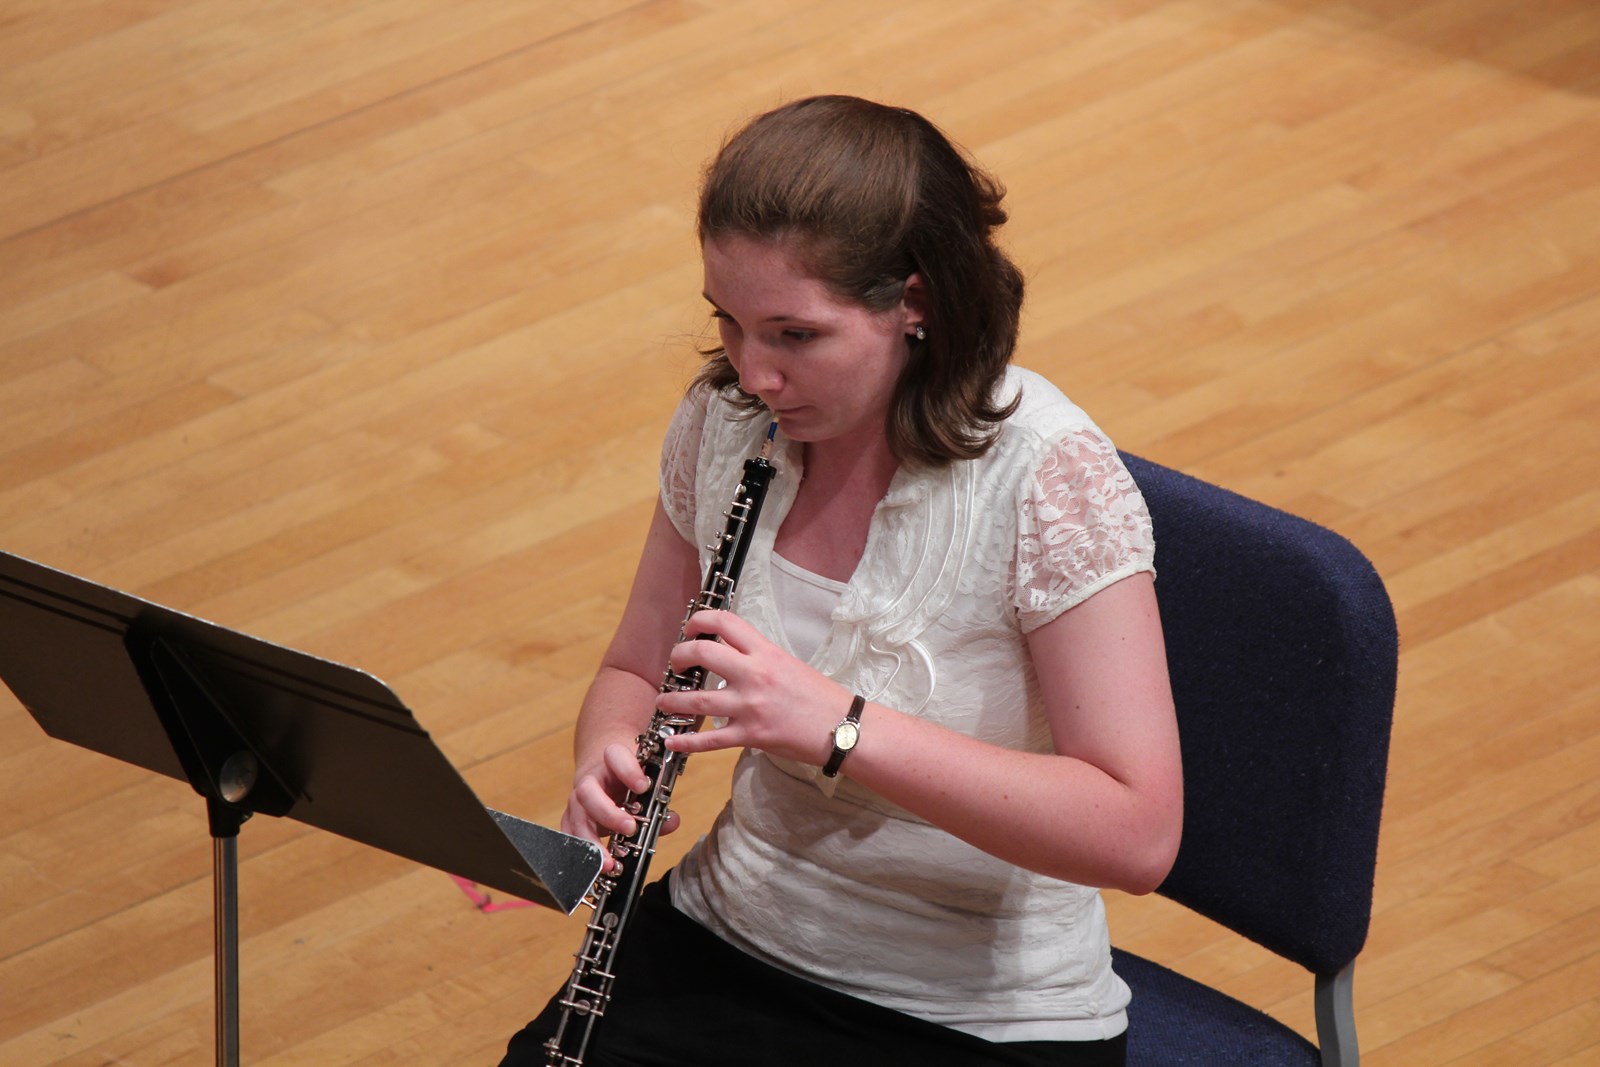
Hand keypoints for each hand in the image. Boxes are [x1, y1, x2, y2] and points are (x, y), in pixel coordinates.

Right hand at [563, 740, 680, 873]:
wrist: (603, 775)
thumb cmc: (627, 780)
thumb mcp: (645, 782)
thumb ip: (659, 802)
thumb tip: (671, 822)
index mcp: (612, 763)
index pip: (615, 756)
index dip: (628, 769)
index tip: (644, 786)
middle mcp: (590, 780)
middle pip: (587, 791)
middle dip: (608, 812)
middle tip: (630, 828)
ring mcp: (577, 801)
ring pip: (575, 818)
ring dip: (592, 842)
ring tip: (610, 863)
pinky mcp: (571, 820)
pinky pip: (570, 836)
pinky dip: (582, 854)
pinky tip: (597, 868)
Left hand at [657, 610, 851, 767]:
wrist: (842, 727)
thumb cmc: (819, 696)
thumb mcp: (788, 663)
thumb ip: (757, 656)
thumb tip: (728, 652)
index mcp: (765, 652)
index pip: (725, 623)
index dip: (699, 621)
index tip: (689, 630)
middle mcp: (754, 675)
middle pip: (702, 653)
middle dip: (679, 657)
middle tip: (675, 665)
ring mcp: (750, 706)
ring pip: (696, 700)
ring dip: (672, 701)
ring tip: (663, 702)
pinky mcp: (751, 735)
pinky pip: (710, 741)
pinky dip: (686, 743)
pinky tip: (672, 741)